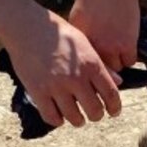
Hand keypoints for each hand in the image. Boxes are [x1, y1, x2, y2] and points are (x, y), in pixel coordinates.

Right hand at [3, 9, 121, 128]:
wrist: (27, 27)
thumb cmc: (59, 33)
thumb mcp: (85, 43)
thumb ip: (101, 65)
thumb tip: (119, 82)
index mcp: (91, 64)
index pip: (111, 95)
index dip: (115, 108)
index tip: (113, 112)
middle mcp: (76, 78)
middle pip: (95, 111)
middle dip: (96, 115)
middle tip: (93, 113)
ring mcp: (56, 86)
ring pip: (74, 118)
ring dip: (78, 120)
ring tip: (77, 117)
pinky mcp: (38, 92)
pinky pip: (51, 117)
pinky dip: (58, 120)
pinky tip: (59, 116)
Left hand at [68, 0, 142, 73]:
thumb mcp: (77, 13)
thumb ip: (80, 33)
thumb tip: (81, 46)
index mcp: (80, 39)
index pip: (83, 62)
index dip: (88, 64)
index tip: (93, 64)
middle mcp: (94, 46)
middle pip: (100, 69)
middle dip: (104, 64)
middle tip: (108, 56)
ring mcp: (112, 47)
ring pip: (116, 67)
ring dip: (118, 60)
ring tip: (118, 50)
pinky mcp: (129, 43)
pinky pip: (130, 60)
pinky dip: (130, 55)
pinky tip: (128, 47)